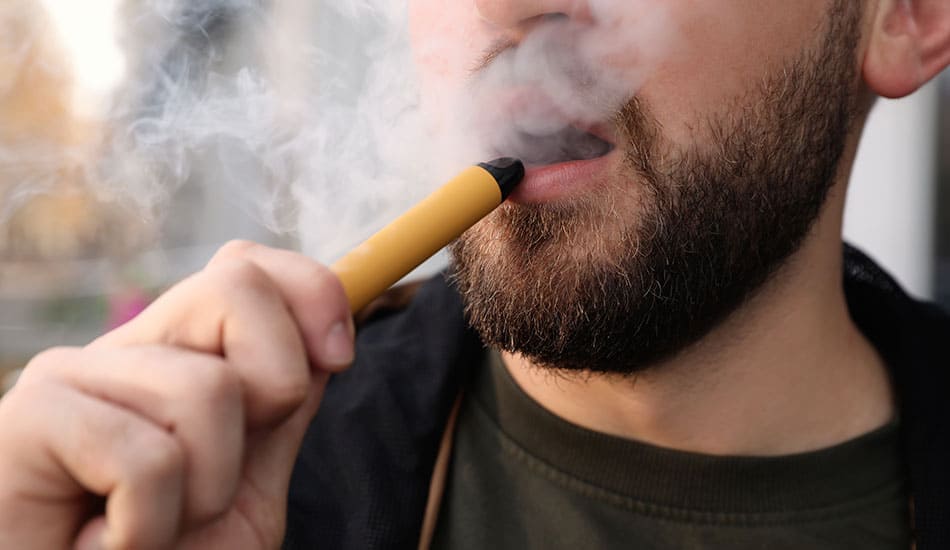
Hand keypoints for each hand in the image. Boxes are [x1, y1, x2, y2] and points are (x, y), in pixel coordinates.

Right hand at [0, 241, 354, 549]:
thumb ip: (277, 411)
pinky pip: (147, 458)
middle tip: (223, 475)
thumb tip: (323, 338)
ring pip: (208, 389)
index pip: (245, 269)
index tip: (338, 355)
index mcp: (175, 358)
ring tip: (152, 529)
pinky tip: (107, 545)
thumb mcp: (247, 486)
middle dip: (276, 386)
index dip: (310, 291)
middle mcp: (124, 353)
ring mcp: (70, 378)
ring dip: (207, 492)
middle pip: (235, 286)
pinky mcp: (26, 421)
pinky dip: (149, 527)